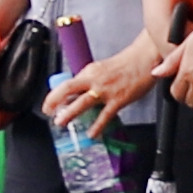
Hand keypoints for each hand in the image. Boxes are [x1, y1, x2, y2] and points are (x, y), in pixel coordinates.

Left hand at [47, 40, 165, 131]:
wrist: (146, 59)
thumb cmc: (126, 65)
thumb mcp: (102, 70)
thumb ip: (90, 81)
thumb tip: (77, 94)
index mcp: (90, 71)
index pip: (68, 83)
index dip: (55, 95)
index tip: (49, 105)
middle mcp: (95, 79)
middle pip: (68, 88)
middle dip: (54, 100)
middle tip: (47, 112)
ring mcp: (106, 90)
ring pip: (83, 101)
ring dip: (69, 112)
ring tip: (60, 122)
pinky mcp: (119, 99)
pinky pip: (105, 115)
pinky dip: (97, 126)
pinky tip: (92, 133)